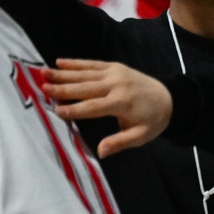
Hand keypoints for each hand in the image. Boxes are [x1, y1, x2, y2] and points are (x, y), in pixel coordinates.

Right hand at [46, 58, 171, 156]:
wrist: (170, 98)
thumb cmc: (152, 120)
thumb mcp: (141, 136)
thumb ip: (120, 142)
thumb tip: (101, 151)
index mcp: (122, 103)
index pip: (93, 107)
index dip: (74, 110)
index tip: (56, 110)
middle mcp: (116, 86)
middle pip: (85, 88)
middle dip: (63, 88)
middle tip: (42, 87)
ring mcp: (115, 74)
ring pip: (85, 74)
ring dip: (63, 73)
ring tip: (43, 72)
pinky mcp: (115, 67)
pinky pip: (92, 64)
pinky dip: (76, 63)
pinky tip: (60, 61)